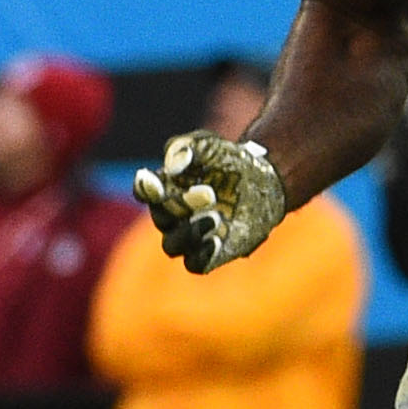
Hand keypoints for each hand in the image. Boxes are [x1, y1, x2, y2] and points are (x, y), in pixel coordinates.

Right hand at [135, 130, 288, 270]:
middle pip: (161, 218)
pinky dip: (201, 255)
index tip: (157, 183)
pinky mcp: (210, 253)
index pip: (144, 190)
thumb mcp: (209, 145)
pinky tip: (217, 241)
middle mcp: (171, 215)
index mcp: (164, 187)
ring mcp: (189, 236)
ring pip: (173, 246)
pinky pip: (196, 263)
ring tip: (216, 217)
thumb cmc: (227, 160)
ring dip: (190, 234)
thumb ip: (189, 147)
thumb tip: (174, 166)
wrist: (263, 181)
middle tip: (210, 193)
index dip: (145, 188)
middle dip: (181, 206)